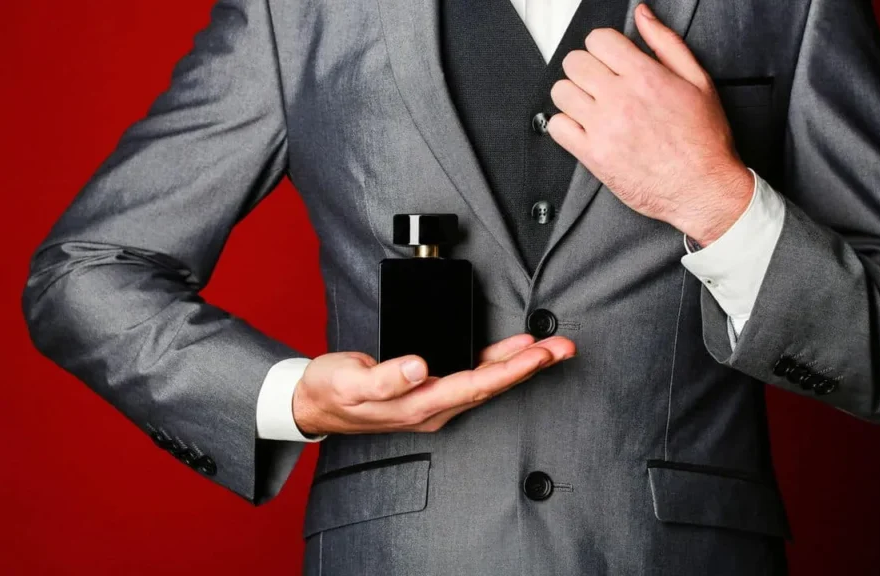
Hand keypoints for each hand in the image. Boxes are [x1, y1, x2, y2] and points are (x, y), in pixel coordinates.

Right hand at [292, 334, 575, 434]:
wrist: (315, 403)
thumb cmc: (331, 391)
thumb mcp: (349, 383)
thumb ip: (384, 379)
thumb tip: (418, 366)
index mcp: (420, 406)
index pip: (474, 386)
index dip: (509, 370)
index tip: (538, 354)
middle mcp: (435, 407)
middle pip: (492, 385)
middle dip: (530, 366)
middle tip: (564, 348)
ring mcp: (436, 400)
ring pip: (488, 381)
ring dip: (522, 364)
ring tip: (553, 348)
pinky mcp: (433, 388)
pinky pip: (474, 375)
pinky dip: (499, 361)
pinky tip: (517, 350)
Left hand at [548, 3, 753, 245]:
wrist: (703, 188)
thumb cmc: (704, 141)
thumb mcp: (698, 81)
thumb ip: (666, 43)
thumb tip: (643, 15)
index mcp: (645, 77)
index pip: (598, 40)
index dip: (603, 46)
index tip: (608, 58)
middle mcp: (620, 100)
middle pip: (575, 62)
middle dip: (586, 68)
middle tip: (599, 82)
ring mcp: (603, 129)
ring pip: (561, 92)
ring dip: (573, 95)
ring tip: (590, 105)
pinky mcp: (593, 156)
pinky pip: (557, 127)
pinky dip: (565, 125)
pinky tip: (583, 127)